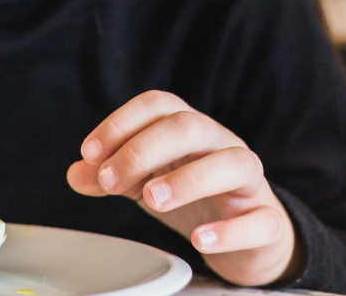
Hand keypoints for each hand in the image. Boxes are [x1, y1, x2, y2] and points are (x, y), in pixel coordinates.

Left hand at [66, 90, 301, 286]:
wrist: (247, 240)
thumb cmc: (192, 199)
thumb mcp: (144, 184)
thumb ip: (111, 177)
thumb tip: (76, 174)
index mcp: (189, 129)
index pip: (157, 105)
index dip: (120, 123)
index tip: (89, 153)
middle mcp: (221, 144)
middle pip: (188, 126)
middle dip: (144, 149)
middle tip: (112, 180)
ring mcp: (250, 181)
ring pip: (232, 163)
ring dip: (188, 179)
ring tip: (151, 201)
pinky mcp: (268, 220)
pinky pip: (259, 220)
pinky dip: (230, 229)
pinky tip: (201, 239)